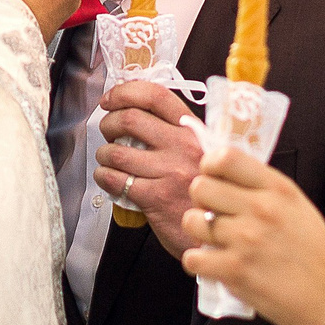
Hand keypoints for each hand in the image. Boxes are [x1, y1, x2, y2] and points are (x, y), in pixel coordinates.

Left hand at [93, 81, 206, 256]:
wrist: (220, 232)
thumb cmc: (209, 195)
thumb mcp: (206, 156)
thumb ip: (179, 136)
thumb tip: (136, 117)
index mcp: (195, 131)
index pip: (157, 96)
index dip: (126, 92)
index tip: (110, 99)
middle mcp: (184, 146)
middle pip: (130, 119)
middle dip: (108, 123)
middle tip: (107, 132)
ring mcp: (170, 172)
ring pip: (117, 151)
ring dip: (104, 153)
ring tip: (108, 159)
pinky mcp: (156, 198)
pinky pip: (115, 179)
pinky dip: (104, 177)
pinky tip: (109, 179)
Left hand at [180, 140, 324, 324]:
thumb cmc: (316, 256)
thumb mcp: (299, 208)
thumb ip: (264, 190)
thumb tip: (224, 179)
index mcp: (278, 189)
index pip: (225, 157)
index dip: (210, 168)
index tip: (214, 181)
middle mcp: (261, 209)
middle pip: (200, 187)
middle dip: (202, 202)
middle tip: (215, 216)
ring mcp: (246, 240)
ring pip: (192, 221)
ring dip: (198, 233)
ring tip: (216, 242)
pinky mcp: (235, 271)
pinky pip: (192, 258)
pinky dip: (199, 263)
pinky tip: (215, 265)